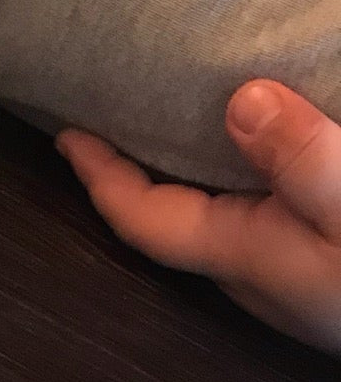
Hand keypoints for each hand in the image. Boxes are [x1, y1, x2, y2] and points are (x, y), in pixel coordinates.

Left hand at [56, 81, 340, 352]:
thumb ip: (302, 160)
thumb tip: (237, 105)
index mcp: (244, 255)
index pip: (145, 220)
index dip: (99, 177)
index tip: (66, 134)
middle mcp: (253, 271)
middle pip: (171, 218)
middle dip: (135, 169)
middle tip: (111, 116)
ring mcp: (289, 275)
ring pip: (217, 216)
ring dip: (189, 171)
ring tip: (172, 123)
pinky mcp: (321, 269)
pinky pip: (263, 214)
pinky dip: (244, 175)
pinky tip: (260, 153)